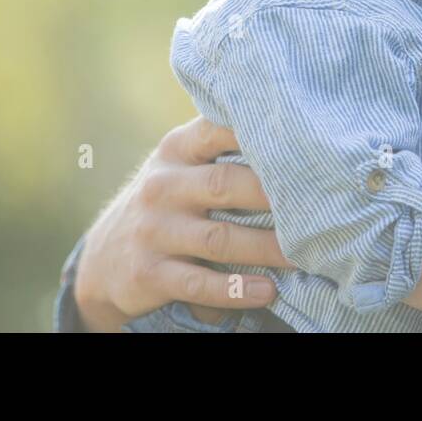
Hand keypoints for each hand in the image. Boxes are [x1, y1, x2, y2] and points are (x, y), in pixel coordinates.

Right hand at [72, 116, 293, 331]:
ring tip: (303, 255)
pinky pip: (198, 283)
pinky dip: (234, 289)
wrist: (103, 259)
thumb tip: (294, 130)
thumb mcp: (179, 164)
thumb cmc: (165, 201)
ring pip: (219, 239)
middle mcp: (162, 186)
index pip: (218, 130)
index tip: (301, 140)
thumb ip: (220, 145)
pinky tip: (266, 291)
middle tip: (318, 205)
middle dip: (273, 196)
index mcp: (176, 150)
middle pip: (225, 185)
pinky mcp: (149, 274)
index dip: (256, 132)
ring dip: (265, 248)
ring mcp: (153, 231)